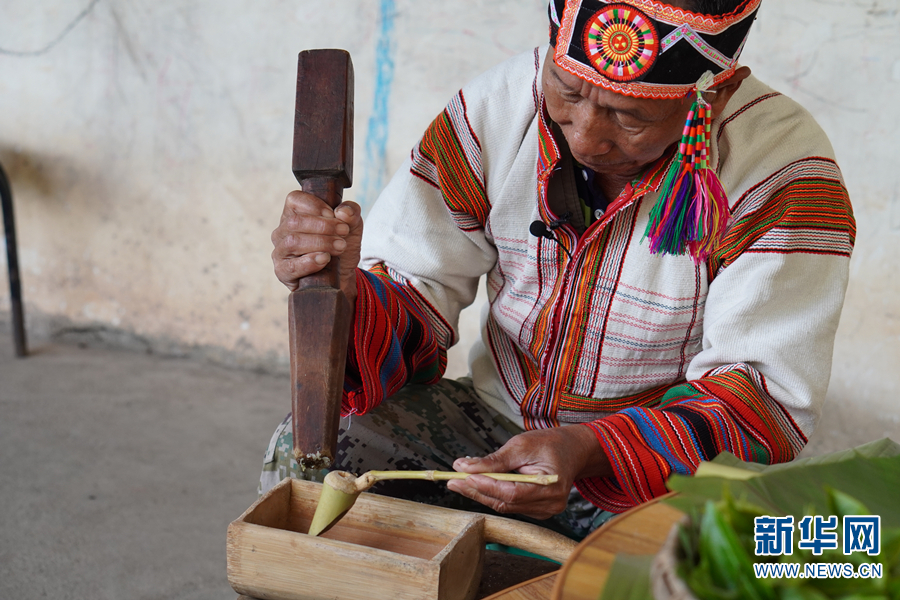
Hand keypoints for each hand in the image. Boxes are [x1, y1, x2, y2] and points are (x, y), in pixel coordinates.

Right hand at [271, 191, 362, 300]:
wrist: (343, 274)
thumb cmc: (341, 245)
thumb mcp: (352, 226)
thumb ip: (351, 213)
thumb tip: (343, 212)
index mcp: (295, 214)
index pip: (294, 200)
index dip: (315, 206)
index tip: (333, 215)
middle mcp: (283, 231)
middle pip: (295, 222)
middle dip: (323, 226)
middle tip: (343, 232)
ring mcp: (280, 251)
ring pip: (293, 242)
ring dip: (321, 243)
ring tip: (339, 246)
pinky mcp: (282, 271)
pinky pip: (291, 266)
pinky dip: (310, 262)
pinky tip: (325, 259)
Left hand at [447, 425, 611, 519]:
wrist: (572, 450)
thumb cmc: (550, 443)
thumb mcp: (522, 444)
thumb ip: (494, 460)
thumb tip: (464, 467)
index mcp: (552, 486)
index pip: (513, 492)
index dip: (487, 486)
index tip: (464, 476)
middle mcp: (550, 504)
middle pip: (506, 502)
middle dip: (476, 491)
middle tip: (452, 481)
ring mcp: (544, 510)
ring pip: (504, 505)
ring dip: (480, 493)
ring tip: (459, 481)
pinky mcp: (536, 510)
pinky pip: (509, 505)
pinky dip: (492, 495)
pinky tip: (476, 485)